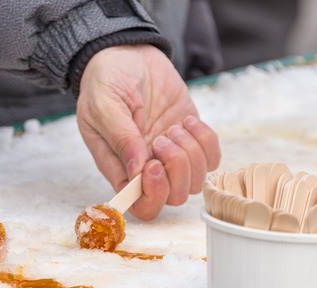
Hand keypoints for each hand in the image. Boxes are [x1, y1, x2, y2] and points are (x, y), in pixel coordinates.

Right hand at [76, 44, 220, 219]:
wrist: (126, 54)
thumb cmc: (106, 80)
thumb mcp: (104, 104)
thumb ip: (120, 138)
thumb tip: (138, 171)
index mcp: (119, 167)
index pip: (140, 205)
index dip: (152, 194)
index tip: (152, 163)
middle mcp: (146, 168)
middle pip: (173, 197)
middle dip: (176, 170)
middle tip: (164, 137)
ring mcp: (171, 155)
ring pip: (195, 180)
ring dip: (191, 154)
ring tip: (174, 127)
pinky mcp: (190, 138)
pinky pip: (212, 158)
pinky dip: (206, 141)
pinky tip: (187, 122)